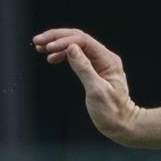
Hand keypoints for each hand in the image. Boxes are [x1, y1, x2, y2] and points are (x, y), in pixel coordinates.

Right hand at [32, 28, 141, 143]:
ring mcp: (99, 62)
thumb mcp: (96, 91)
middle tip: (38, 40)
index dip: (64, 41)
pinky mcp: (94, 69)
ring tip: (40, 46)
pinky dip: (63, 54)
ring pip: (76, 45)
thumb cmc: (111, 111)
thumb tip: (71, 48)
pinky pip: (77, 55)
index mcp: (108, 60)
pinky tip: (51, 57)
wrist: (121, 124)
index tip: (48, 47)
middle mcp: (104, 57)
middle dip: (57, 37)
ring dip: (58, 44)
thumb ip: (84, 68)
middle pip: (79, 38)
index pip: (84, 41)